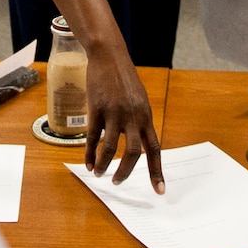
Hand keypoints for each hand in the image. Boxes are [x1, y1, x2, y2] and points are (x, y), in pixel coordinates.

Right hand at [86, 45, 163, 191]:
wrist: (108, 56)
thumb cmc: (123, 78)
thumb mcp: (138, 100)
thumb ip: (139, 121)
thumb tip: (137, 145)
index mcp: (146, 116)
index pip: (154, 149)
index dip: (157, 171)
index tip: (160, 191)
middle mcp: (133, 117)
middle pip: (133, 153)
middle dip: (125, 172)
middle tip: (118, 182)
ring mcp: (114, 113)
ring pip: (110, 149)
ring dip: (104, 166)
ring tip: (99, 174)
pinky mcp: (96, 109)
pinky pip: (93, 138)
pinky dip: (90, 154)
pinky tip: (88, 163)